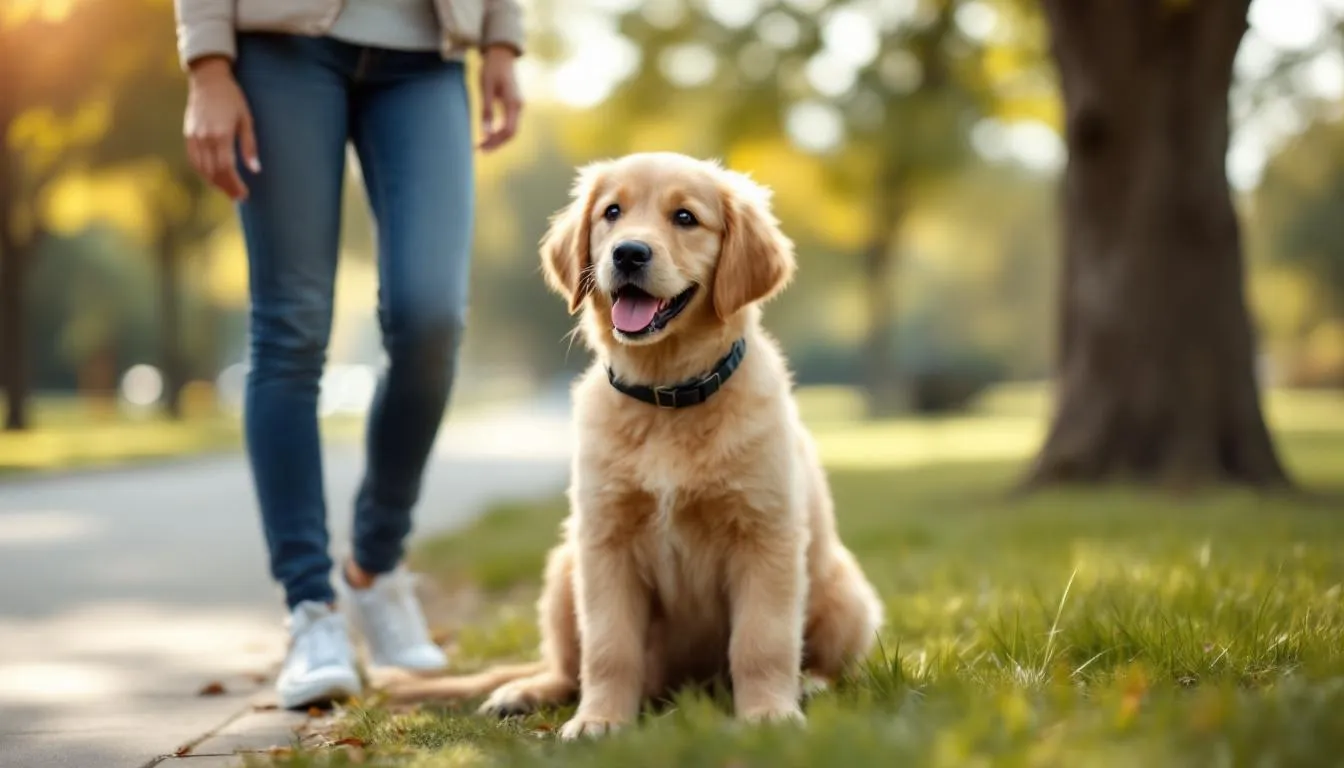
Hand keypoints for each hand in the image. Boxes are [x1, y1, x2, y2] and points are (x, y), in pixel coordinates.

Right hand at [184, 57, 259, 200]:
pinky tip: (213, 177)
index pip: (226, 168)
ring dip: (214, 182)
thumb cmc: (232, 98)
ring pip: (201, 168)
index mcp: (221, 134)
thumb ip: (249, 145)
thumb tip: (255, 170)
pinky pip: (193, 160)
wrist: (208, 80)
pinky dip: (202, 172)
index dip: (235, 184)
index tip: (244, 194)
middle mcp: (204, 138)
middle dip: (226, 187)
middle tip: (238, 196)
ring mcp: (194, 137)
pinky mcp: (188, 135)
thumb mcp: (246, 120)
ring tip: (227, 190)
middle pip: (213, 172)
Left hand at [478, 46, 521, 151]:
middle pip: (511, 134)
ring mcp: (518, 106)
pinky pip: (509, 123)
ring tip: (482, 144)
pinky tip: (488, 134)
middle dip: (496, 143)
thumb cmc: (491, 69)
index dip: (495, 142)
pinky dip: (499, 131)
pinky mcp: (514, 105)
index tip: (481, 147)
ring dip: (497, 139)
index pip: (508, 131)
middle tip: (479, 150)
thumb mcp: (485, 88)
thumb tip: (485, 132)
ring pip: (511, 130)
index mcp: (513, 103)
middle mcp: (519, 107)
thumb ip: (486, 110)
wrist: (501, 55)